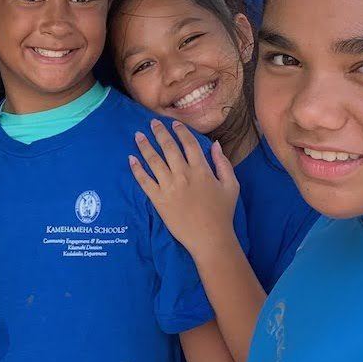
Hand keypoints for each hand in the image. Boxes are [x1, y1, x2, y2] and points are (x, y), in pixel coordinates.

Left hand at [130, 120, 239, 254]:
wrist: (210, 238)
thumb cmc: (222, 212)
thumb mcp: (231, 185)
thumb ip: (223, 163)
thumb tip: (215, 144)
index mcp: (201, 170)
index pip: (188, 144)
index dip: (180, 131)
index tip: (173, 124)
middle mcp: (183, 174)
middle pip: (168, 148)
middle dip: (159, 133)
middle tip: (152, 123)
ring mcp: (168, 186)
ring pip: (153, 161)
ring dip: (145, 146)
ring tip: (138, 135)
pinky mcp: (158, 199)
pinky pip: (144, 181)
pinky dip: (136, 169)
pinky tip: (131, 159)